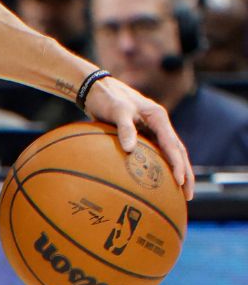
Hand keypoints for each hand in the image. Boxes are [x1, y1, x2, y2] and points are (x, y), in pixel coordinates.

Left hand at [83, 75, 194, 200]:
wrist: (94, 88)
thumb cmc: (106, 97)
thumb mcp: (117, 110)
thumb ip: (124, 128)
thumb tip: (129, 150)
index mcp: (158, 117)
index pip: (173, 145)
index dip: (178, 164)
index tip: (180, 181)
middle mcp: (159, 124)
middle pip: (178, 152)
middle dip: (185, 174)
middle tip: (188, 195)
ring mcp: (151, 129)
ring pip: (170, 153)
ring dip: (177, 172)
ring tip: (180, 193)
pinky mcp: (142, 133)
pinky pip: (155, 152)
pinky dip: (160, 166)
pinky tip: (157, 181)